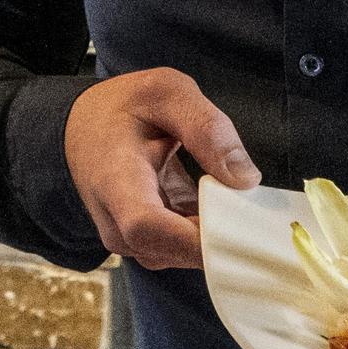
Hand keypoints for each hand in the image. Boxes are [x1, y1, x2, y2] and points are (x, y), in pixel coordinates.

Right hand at [63, 68, 259, 269]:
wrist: (83, 129)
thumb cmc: (122, 108)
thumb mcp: (165, 92)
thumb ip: (207, 128)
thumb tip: (245, 179)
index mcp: (115, 179)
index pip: (148, 226)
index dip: (196, 238)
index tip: (243, 230)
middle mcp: (116, 222)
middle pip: (173, 251)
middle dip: (223, 239)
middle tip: (264, 218)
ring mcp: (131, 239)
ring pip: (184, 256)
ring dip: (220, 236)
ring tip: (248, 207)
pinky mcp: (147, 244)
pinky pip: (184, 249)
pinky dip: (212, 232)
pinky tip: (230, 208)